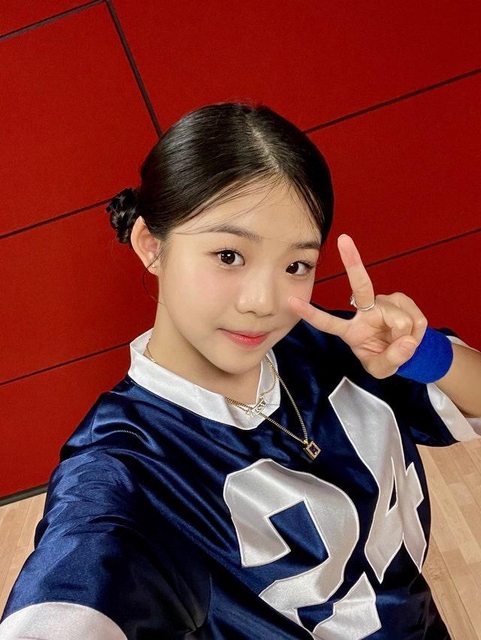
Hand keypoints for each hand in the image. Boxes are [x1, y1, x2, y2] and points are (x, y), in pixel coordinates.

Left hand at [288, 234, 427, 378]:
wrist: (407, 352)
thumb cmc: (386, 357)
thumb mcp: (383, 369)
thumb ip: (391, 359)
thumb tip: (406, 341)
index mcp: (351, 331)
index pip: (327, 323)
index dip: (310, 313)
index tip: (291, 300)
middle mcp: (365, 311)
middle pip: (360, 286)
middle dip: (353, 262)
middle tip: (344, 240)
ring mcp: (384, 302)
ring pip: (399, 320)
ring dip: (407, 337)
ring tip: (402, 343)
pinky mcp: (401, 300)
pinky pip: (415, 320)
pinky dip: (417, 332)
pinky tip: (411, 334)